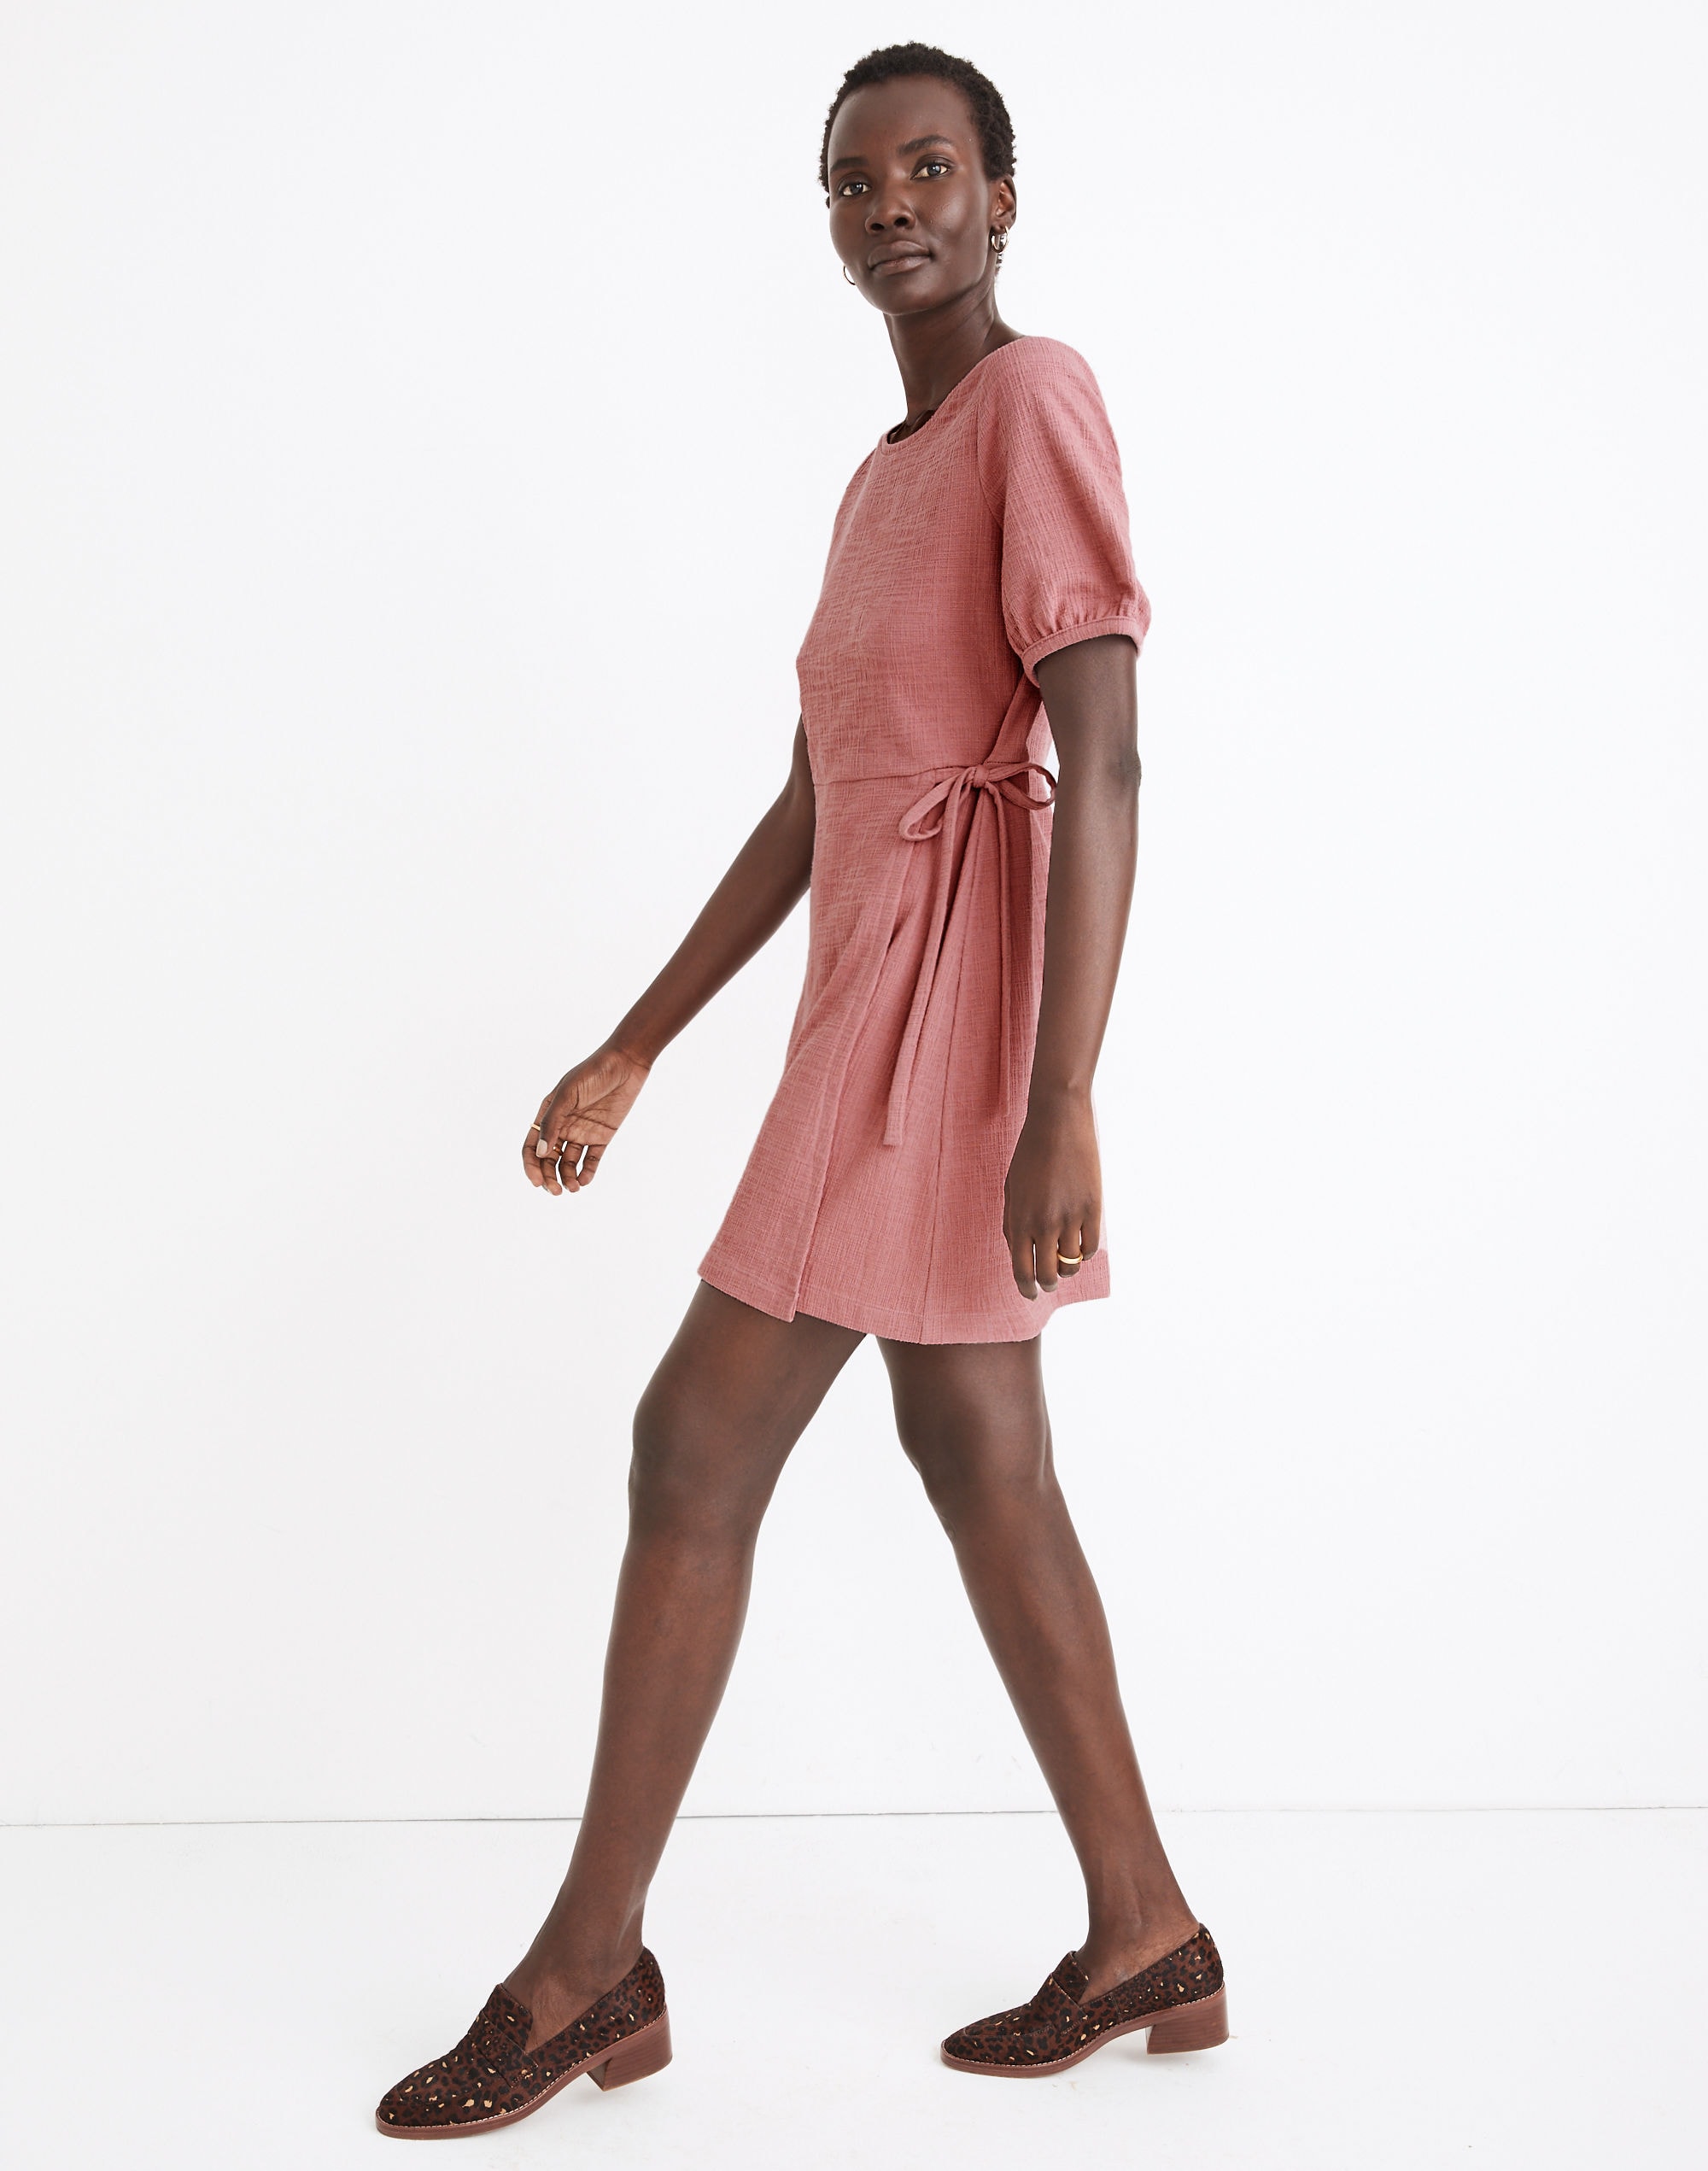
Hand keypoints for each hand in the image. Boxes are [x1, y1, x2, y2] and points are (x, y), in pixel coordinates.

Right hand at [524, 1043, 650, 1196]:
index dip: (531, 1166)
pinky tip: (585, 1180)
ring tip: (573, 1188)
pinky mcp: (602, 1136)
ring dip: (568, 1178)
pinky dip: (587, 1172)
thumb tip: (541, 1153)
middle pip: (549, 1159)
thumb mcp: (568, 1095)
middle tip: (556, 1192)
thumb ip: (553, 1123)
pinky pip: (592, 1159)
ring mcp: (582, 1132)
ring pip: (569, 1163)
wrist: (626, 1064)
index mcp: (548, 1114)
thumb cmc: (592, 1073)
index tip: (537, 1183)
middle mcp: (563, 1126)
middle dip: (549, 1177)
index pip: (533, 1146)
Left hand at [1003, 1090, 1101, 1297]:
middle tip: (1049, 1282)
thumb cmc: (1029, 1153)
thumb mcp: (1011, 1188)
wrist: (1058, 1121)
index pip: (1022, 1271)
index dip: (1026, 1289)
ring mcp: (1071, 1217)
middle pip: (1047, 1275)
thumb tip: (1018, 1254)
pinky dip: (1085, 1252)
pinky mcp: (1093, 1208)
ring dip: (1067, 1268)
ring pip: (1072, 1264)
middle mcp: (1044, 1223)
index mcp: (1020, 1219)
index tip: (1030, 1294)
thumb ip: (1012, 1223)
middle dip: (1047, 1284)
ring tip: (1065, 1261)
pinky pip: (1091, 1247)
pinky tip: (1080, 1243)